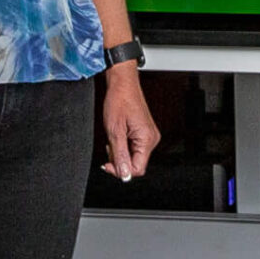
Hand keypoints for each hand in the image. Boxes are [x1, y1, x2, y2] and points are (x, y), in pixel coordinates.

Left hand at [100, 65, 159, 179]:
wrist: (122, 84)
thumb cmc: (119, 101)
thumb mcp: (114, 131)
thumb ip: (119, 155)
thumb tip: (123, 174)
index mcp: (147, 139)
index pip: (137, 169)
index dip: (121, 170)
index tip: (108, 164)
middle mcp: (152, 139)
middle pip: (136, 163)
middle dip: (119, 160)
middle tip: (109, 148)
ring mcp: (149, 135)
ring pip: (134, 156)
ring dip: (120, 152)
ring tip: (113, 138)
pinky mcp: (144, 132)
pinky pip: (134, 147)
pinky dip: (123, 145)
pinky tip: (118, 135)